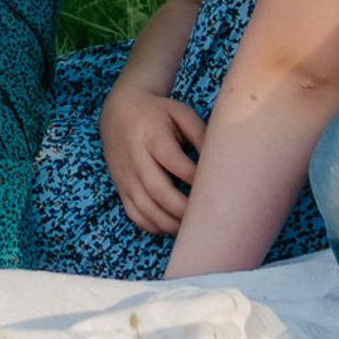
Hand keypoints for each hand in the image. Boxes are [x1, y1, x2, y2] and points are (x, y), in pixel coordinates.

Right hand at [99, 85, 205, 237]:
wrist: (118, 113)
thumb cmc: (157, 113)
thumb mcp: (180, 113)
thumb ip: (201, 134)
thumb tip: (220, 160)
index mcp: (152, 136)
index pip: (174, 162)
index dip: (195, 178)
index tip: (214, 186)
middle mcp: (136, 159)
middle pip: (159, 191)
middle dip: (184, 209)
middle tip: (207, 215)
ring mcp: (126, 176)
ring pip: (146, 209)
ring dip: (171, 223)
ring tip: (193, 225)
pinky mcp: (121, 188)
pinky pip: (136, 215)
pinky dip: (155, 226)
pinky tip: (172, 224)